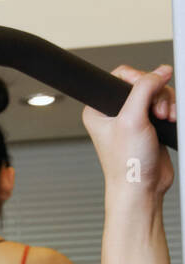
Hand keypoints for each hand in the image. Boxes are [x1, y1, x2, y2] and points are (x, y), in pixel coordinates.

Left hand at [83, 65, 175, 199]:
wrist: (141, 186)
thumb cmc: (127, 163)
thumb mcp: (132, 119)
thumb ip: (145, 89)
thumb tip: (160, 71)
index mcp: (98, 109)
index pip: (120, 75)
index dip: (138, 78)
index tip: (146, 90)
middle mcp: (114, 112)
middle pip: (144, 83)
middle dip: (156, 94)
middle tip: (155, 112)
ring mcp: (132, 118)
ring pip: (157, 93)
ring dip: (166, 103)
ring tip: (163, 119)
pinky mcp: (148, 125)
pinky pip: (164, 105)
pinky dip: (171, 110)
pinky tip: (169, 122)